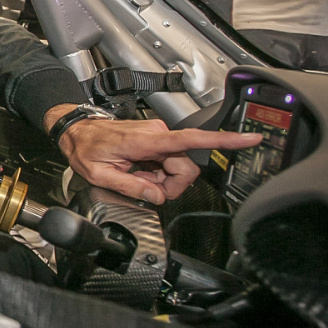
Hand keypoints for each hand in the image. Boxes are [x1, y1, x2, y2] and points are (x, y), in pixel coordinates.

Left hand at [56, 116, 260, 203]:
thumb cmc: (85, 148)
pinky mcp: (157, 140)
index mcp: (147, 140)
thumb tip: (156, 196)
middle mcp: (157, 134)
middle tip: (145, 187)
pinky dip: (157, 173)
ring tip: (137, 177)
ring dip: (162, 179)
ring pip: (178, 167)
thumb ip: (131, 187)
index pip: (193, 139)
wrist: (77, 131)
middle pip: (186, 167)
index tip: (250, 139)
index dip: (225, 140)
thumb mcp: (100, 174)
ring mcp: (158, 136)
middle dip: (171, 184)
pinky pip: (169, 162)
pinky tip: (140, 172)